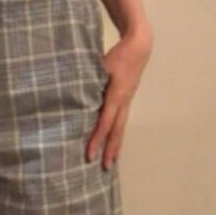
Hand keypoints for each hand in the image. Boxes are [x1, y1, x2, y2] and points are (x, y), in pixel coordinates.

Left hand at [85, 32, 151, 170]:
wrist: (139, 47)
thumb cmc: (118, 54)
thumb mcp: (101, 67)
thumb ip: (90, 82)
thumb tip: (75, 99)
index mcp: (116, 95)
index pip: (104, 122)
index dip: (96, 139)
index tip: (90, 154)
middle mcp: (124, 102)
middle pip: (117, 131)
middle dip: (111, 150)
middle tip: (105, 167)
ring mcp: (128, 101)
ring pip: (121, 127)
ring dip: (116, 144)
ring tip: (112, 160)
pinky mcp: (127, 98)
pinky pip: (122, 120)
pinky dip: (118, 133)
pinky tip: (114, 140)